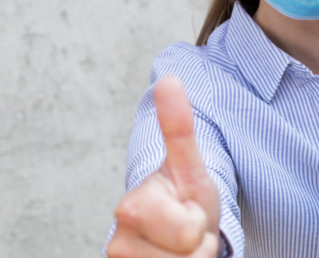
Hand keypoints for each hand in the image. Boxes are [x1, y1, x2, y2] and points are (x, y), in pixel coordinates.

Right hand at [108, 76, 221, 257]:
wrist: (175, 235)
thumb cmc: (182, 199)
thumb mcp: (190, 167)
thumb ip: (179, 128)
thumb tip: (169, 78)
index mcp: (132, 208)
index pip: (190, 232)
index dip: (200, 222)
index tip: (187, 208)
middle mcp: (118, 242)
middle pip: (190, 257)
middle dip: (199, 244)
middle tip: (188, 229)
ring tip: (182, 247)